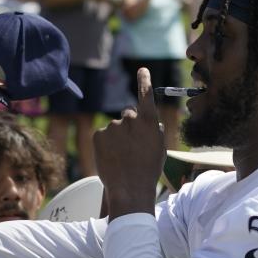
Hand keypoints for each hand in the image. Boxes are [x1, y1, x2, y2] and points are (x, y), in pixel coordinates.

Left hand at [93, 68, 164, 218]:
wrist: (129, 187)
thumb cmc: (148, 170)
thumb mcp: (159, 148)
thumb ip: (153, 131)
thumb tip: (149, 124)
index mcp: (148, 120)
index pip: (146, 95)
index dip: (144, 81)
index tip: (142, 69)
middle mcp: (130, 118)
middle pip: (128, 115)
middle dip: (129, 127)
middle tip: (131, 147)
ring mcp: (113, 126)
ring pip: (115, 128)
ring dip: (117, 139)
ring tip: (122, 157)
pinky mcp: (98, 134)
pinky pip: (103, 136)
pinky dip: (106, 145)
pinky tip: (111, 158)